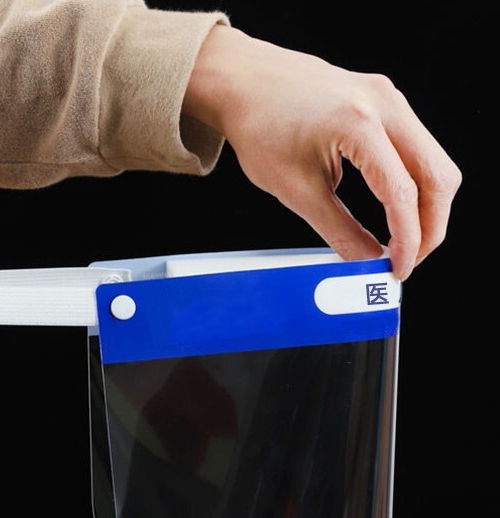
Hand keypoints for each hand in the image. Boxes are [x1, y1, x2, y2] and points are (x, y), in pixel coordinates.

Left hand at [182, 25, 461, 280]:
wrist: (246, 83)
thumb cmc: (260, 127)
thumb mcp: (294, 189)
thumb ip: (337, 229)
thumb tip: (367, 261)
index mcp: (357, 124)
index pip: (401, 193)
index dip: (407, 240)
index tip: (399, 269)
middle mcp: (383, 103)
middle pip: (437, 175)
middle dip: (430, 226)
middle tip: (409, 259)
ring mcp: (389, 97)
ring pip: (434, 161)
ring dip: (426, 206)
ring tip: (402, 240)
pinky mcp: (385, 100)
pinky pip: (417, 148)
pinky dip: (414, 183)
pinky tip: (395, 209)